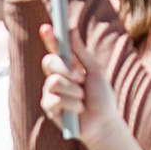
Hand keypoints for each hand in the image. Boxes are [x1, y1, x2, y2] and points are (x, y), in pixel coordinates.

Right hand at [39, 23, 120, 143]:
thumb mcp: (95, 71)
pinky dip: (72, 105)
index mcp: (67, 66)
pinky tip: (77, 111)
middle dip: (66, 69)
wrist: (103, 122)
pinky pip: (55, 99)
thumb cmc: (102, 97)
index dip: (50, 37)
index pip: (55, 48)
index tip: (47, 27)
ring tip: (82, 99)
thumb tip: (72, 29)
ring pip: (53, 82)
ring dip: (74, 91)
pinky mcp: (49, 107)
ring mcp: (50, 91)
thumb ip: (81, 52)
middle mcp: (56, 76)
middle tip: (81, 78)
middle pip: (49, 61)